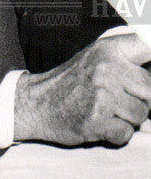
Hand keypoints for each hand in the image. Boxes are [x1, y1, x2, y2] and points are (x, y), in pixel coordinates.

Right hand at [14, 33, 150, 146]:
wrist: (38, 103)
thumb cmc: (72, 81)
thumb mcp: (96, 56)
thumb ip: (126, 57)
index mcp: (108, 49)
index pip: (146, 44)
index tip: (148, 72)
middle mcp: (107, 69)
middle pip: (150, 89)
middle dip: (143, 99)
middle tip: (124, 100)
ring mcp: (102, 95)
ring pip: (141, 114)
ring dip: (129, 119)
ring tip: (110, 112)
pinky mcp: (96, 120)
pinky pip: (126, 133)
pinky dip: (117, 134)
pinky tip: (103, 125)